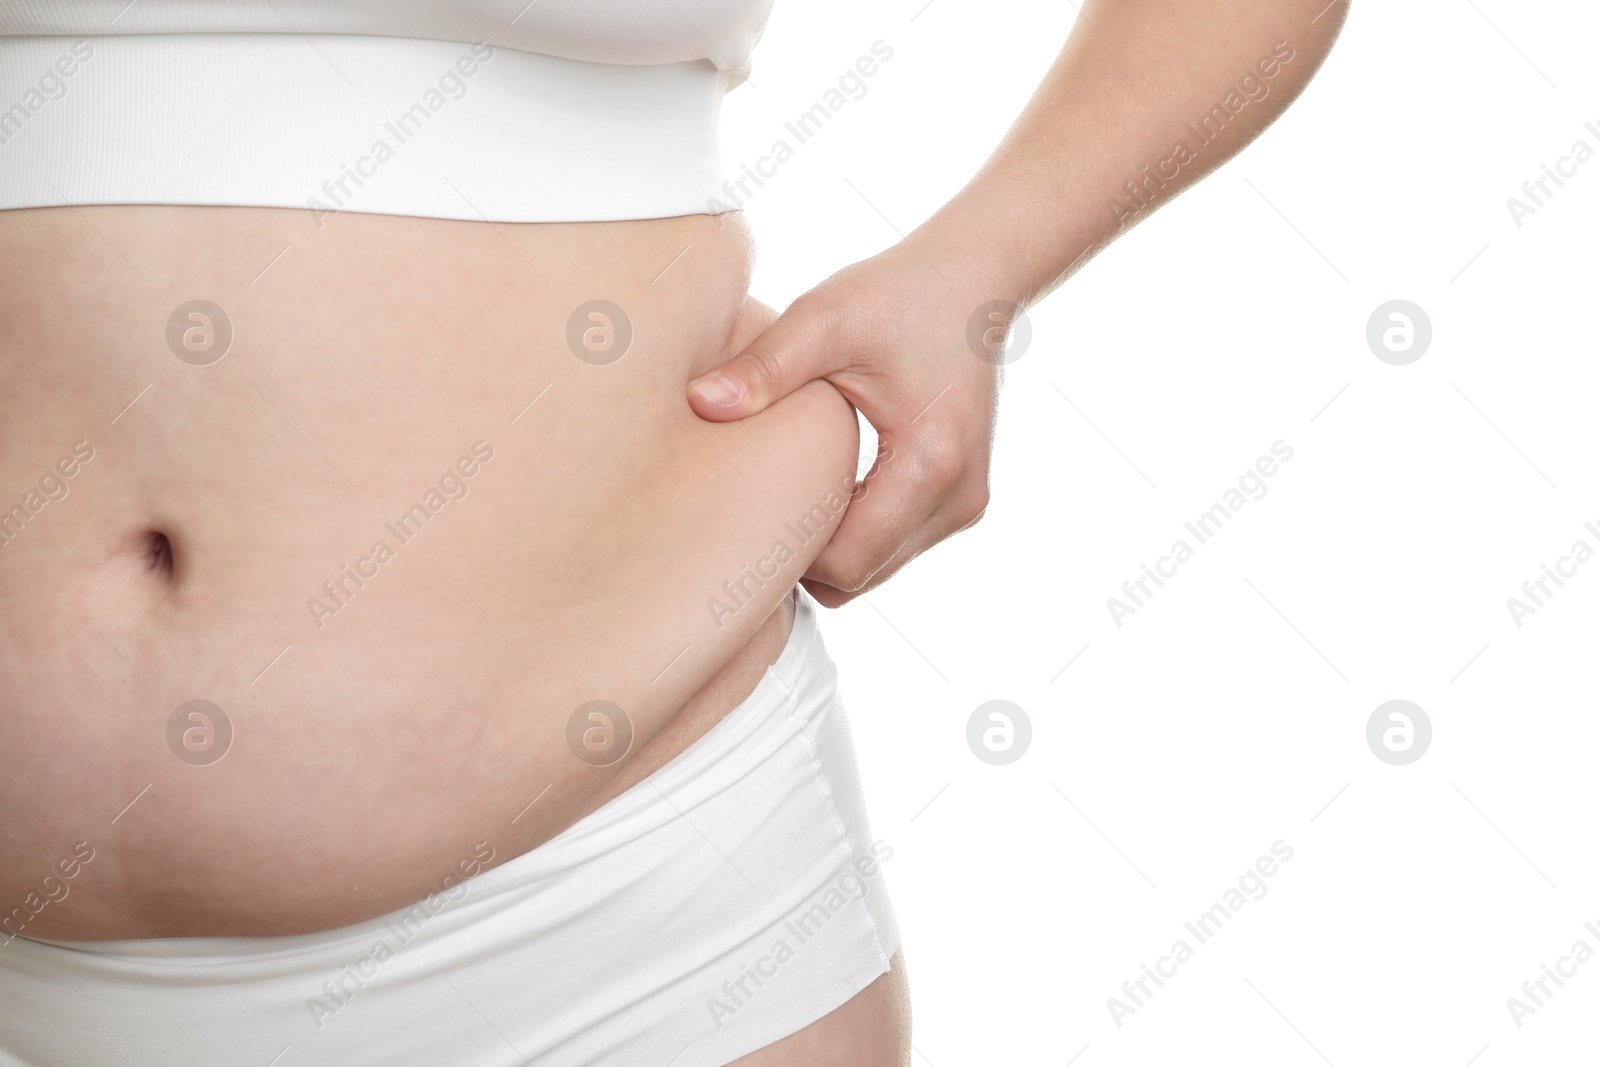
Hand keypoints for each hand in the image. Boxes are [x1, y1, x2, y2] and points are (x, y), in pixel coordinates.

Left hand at [687, 241, 1003, 606]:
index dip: (787, 553)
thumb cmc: (896, 294)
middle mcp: (959, 497)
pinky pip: (892, 548)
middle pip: (860, 578)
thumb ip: (764, 366)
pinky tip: (819, 488)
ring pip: (876, 571)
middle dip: (803, 558)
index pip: (847, 562)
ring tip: (783, 494)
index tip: (740, 512)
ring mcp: (965, 506)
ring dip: (829, 548)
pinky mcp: (961, 503)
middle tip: (747, 508)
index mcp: (931, 461)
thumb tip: (700, 404)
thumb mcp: (823, 318)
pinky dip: (853, 532)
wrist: (969, 283)